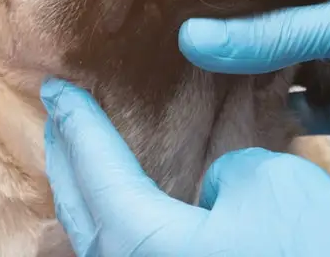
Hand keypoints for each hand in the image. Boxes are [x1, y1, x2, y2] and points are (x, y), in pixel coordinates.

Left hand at [40, 78, 329, 256]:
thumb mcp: (272, 186)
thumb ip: (225, 178)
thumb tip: (215, 194)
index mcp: (149, 247)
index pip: (96, 174)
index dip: (77, 125)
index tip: (57, 89)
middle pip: (85, 216)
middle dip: (68, 162)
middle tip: (60, 119)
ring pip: (107, 245)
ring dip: (93, 197)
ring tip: (89, 158)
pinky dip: (124, 226)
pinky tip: (137, 209)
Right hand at [178, 0, 329, 199]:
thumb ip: (279, 34)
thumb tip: (191, 39)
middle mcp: (324, 4)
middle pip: (253, 8)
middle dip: (209, 17)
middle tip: (148, 22)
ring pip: (261, 58)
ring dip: (225, 66)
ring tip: (164, 65)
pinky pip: (282, 106)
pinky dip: (254, 109)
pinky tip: (214, 108)